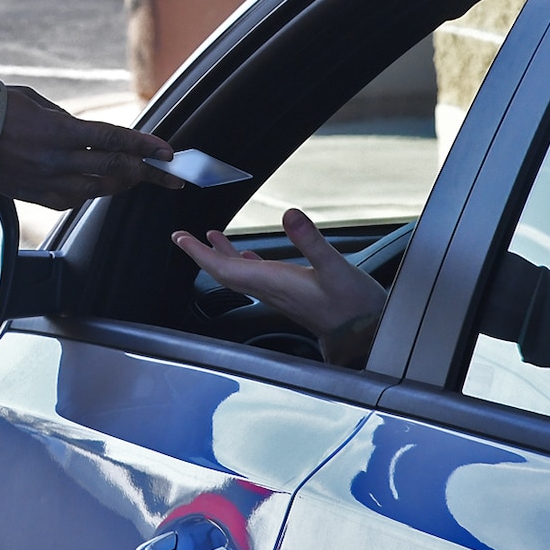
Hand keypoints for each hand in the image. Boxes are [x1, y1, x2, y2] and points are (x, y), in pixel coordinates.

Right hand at [0, 84, 173, 210]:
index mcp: (58, 132)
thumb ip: (67, 120)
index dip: (145, 147)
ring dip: (125, 182)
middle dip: (149, 172)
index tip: (168, 151)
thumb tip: (90, 133)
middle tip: (172, 174)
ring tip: (143, 177)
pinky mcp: (38, 198)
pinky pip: (77, 199)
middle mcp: (56, 161)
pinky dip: (95, 191)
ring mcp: (47, 183)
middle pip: (115, 170)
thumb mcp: (35, 101)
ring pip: (100, 189)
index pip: (114, 141)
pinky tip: (102, 183)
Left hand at [171, 208, 387, 365]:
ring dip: (222, 257)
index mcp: (274, 283)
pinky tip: (248, 257)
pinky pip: (258, 278)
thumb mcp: (337, 268)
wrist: (368, 335)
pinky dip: (245, 263)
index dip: (199, 253)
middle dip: (201, 254)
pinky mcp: (292, 295)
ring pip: (240, 276)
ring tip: (210, 239)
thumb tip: (290, 214)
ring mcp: (280, 294)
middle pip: (225, 273)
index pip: (224, 269)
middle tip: (182, 237)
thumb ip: (312, 241)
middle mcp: (271, 291)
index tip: (180, 238)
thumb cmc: (356, 306)